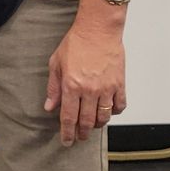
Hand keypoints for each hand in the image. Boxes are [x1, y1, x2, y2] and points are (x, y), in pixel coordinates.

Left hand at [43, 18, 127, 146]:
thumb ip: (53, 88)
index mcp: (71, 86)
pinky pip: (120, 106)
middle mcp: (89, 90)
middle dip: (82, 133)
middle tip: (79, 137)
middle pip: (87, 121)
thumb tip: (49, 107)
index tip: (67, 141)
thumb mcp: (56, 63)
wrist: (98, 29)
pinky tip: (108, 111)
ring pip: (104, 117)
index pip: (68, 117)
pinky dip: (115, 112)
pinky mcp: (119, 83)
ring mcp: (106, 88)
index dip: (67, 133)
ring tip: (92, 126)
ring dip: (98, 125)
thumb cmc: (76, 43)